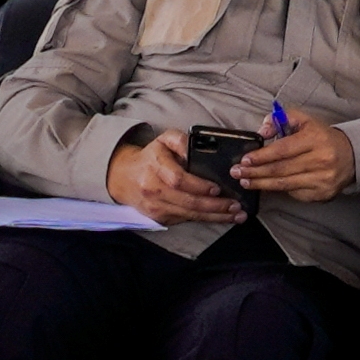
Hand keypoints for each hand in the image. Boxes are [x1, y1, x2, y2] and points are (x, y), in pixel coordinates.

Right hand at [106, 130, 242, 225]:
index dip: (199, 186)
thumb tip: (197, 147)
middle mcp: (153, 188)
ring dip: (214, 217)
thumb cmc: (151, 157)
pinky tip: (221, 218)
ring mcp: (155, 206)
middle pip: (187, 201)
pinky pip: (183, 220)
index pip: (178, 180)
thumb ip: (180, 140)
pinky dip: (203, 220)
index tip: (217, 188)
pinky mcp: (157, 217)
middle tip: (236, 206)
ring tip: (236, 216)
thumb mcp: (163, 140)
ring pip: (188, 214)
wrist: (123, 177)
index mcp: (155, 166)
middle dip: (214, 206)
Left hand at [233, 119, 356, 200]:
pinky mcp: (322, 193)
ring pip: (284, 184)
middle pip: (280, 169)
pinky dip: (278, 189)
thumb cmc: (322, 137)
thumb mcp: (305, 121)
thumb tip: (263, 131)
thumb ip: (282, 119)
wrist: (352, 156)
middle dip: (255, 172)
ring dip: (261, 183)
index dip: (261, 156)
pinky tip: (267, 186)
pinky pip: (294, 193)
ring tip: (245, 181)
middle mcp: (321, 160)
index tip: (245, 160)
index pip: (282, 150)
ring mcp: (322, 179)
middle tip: (236, 172)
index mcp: (315, 139)